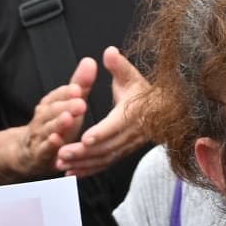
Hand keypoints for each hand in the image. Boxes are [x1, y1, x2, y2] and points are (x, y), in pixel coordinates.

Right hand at [9, 78, 88, 178]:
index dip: (67, 92)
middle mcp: (42, 117)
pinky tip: (57, 141)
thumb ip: (80, 85)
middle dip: (66, 106)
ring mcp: (39, 135)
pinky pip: (44, 149)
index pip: (58, 95)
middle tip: (80, 103)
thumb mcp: (69, 104)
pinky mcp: (39, 154)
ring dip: (58, 124)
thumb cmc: (55, 125)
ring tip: (68, 119)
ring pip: (48, 128)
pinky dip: (50, 145)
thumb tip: (90, 61)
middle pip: (53, 110)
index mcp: (50, 103)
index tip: (78, 88)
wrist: (28, 152)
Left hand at [58, 48, 155, 178]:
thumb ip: (118, 65)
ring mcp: (127, 146)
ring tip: (61, 164)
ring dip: (82, 164)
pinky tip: (72, 173)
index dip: (101, 133)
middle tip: (62, 154)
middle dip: (83, 153)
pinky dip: (88, 170)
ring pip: (104, 159)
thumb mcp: (131, 75)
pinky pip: (105, 164)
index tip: (85, 138)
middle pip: (106, 147)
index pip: (115, 126)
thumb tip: (109, 52)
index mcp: (132, 113)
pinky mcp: (122, 153)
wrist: (163, 110)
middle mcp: (131, 134)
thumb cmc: (143, 91)